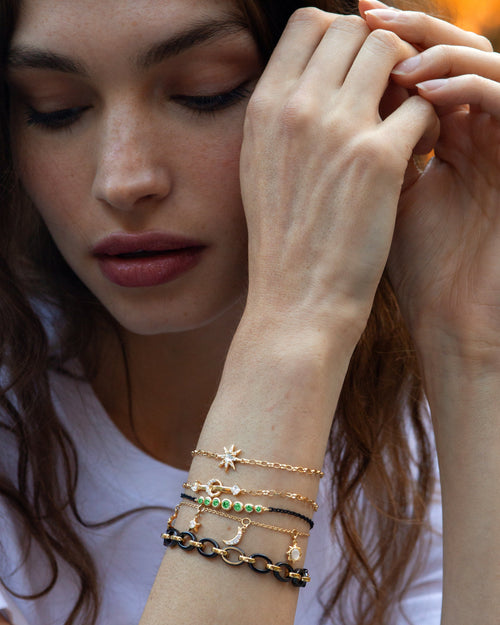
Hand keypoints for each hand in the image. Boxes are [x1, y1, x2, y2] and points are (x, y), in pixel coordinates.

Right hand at [240, 8, 436, 346]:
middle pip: (355, 28)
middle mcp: (296, 108)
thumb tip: (315, 75)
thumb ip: (282, 115)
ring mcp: (337, 129)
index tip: (355, 74)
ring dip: (408, 78)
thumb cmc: (283, 239)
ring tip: (405, 119)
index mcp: (264, 108)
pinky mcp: (377, 159)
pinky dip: (429, 119)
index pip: (309, 22)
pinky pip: (422, 103)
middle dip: (379, 54)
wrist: (296, 299)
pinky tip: (420, 151)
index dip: (341, 37)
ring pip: (393, 51)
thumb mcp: (261, 167)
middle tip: (388, 96)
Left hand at [361, 1, 499, 363]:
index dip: (379, 41)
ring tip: (390, 53)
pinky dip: (464, 82)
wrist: (447, 315)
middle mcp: (473, 129)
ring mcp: (499, 142)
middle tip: (366, 13)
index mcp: (437, 133)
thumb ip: (353, 145)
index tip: (335, 30)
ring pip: (483, 60)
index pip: (413, 63)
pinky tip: (419, 88)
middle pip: (449, 48)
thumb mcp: (368, 193)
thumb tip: (306, 102)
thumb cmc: (402, 262)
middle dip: (408, 27)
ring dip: (437, 46)